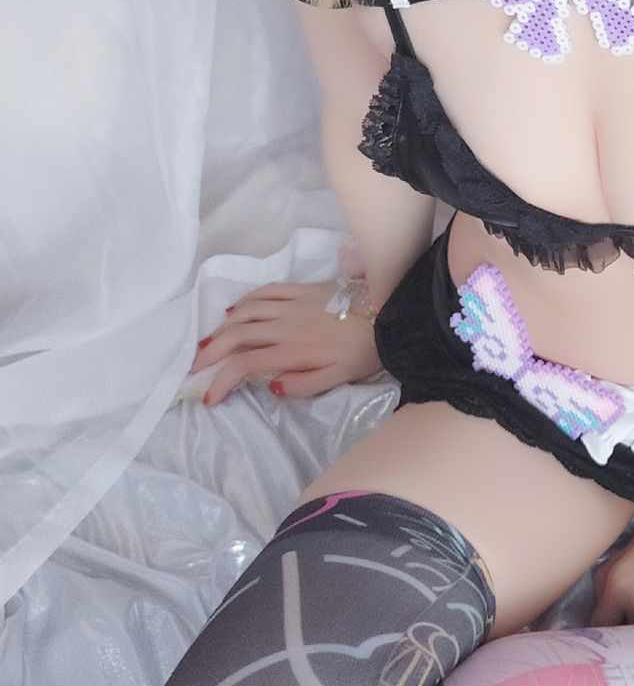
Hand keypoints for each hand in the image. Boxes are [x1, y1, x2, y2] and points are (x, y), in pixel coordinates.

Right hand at [194, 281, 381, 405]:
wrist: (388, 314)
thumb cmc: (364, 351)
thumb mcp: (337, 379)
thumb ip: (303, 385)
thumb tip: (271, 385)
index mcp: (292, 351)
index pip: (244, 365)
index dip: (221, 381)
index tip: (210, 396)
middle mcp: (284, 325)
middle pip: (236, 336)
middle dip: (209, 353)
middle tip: (193, 367)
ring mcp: (291, 303)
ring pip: (245, 311)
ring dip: (221, 327)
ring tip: (208, 342)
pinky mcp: (301, 288)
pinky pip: (265, 291)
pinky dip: (244, 301)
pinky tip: (234, 311)